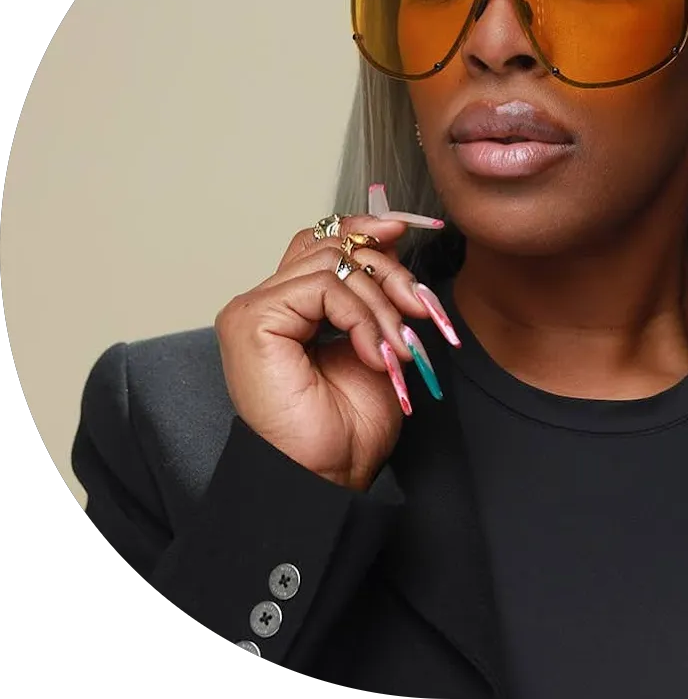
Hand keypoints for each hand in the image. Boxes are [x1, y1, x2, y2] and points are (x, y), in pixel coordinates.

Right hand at [214, 214, 455, 491]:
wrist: (329, 474)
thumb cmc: (349, 424)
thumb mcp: (377, 340)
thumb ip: (376, 291)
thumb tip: (393, 236)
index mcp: (292, 305)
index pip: (324, 240)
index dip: (367, 229)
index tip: (409, 229)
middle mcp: (267, 301)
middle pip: (334, 245)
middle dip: (389, 271)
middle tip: (419, 311)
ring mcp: (254, 309)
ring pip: (334, 263)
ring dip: (381, 304)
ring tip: (396, 349)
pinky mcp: (252, 320)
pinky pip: (323, 286)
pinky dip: (361, 316)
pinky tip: (373, 353)